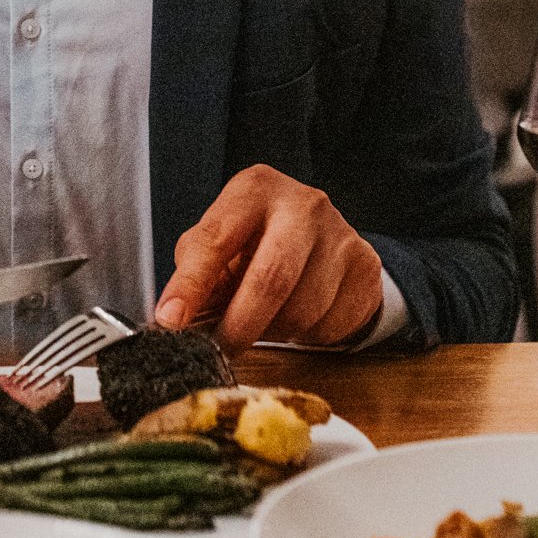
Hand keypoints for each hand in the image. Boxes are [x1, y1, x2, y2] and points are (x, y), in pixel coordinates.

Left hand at [154, 164, 383, 350]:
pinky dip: (307, 334)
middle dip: (239, 324)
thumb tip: (173, 316)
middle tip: (220, 349)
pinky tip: (300, 315)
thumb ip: (197, 272)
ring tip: (265, 320)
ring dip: (274, 331)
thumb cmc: (260, 240)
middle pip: (270, 279)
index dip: (190, 285)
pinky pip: (330, 324)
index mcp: (255, 189)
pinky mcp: (365, 266)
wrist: (325, 239)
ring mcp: (340, 233)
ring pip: (301, 310)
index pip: (215, 239)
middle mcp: (302, 204)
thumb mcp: (222, 241)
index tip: (171, 320)